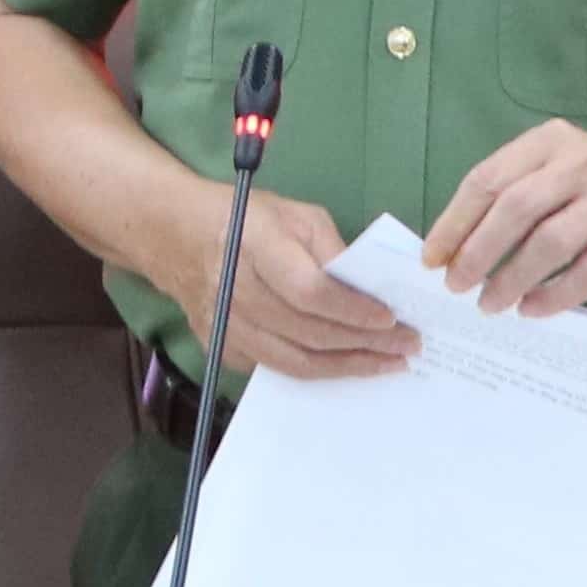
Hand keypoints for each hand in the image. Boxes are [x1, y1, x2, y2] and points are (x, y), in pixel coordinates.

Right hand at [163, 188, 412, 380]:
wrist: (178, 237)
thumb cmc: (248, 220)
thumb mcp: (297, 215)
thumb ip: (334, 248)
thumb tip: (371, 287)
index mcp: (257, 246)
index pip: (310, 291)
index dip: (353, 310)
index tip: (391, 318)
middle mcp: (237, 291)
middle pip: (309, 332)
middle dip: (365, 343)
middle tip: (407, 345)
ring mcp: (226, 326)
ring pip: (295, 362)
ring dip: (348, 367)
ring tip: (386, 364)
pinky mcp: (221, 348)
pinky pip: (276, 370)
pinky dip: (315, 371)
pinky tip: (345, 365)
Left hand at [425, 122, 586, 315]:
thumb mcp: (551, 170)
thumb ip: (507, 197)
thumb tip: (450, 251)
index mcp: (548, 142)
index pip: (488, 179)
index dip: (455, 222)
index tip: (432, 259)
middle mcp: (582, 164)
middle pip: (516, 209)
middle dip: (478, 251)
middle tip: (456, 285)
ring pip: (550, 243)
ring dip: (512, 278)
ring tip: (489, 303)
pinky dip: (553, 296)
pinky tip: (530, 309)